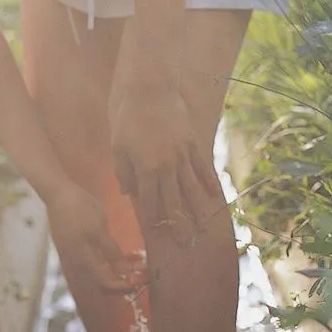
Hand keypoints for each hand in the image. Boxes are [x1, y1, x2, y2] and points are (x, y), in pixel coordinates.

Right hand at [45, 182, 130, 292]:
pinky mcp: (67, 248)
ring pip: (89, 277)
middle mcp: (73, 263)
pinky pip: (85, 267)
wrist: (58, 193)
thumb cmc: (80, 209)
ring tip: (123, 273)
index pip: (104, 282)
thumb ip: (111, 251)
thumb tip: (124, 271)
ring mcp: (68, 256)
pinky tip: (107, 262)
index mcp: (82, 260)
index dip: (122, 286)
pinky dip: (99, 269)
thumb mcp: (100, 228)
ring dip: (107, 278)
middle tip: (133, 280)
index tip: (138, 283)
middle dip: (115, 286)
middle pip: (95, 285)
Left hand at [109, 83, 217, 245]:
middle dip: (179, 224)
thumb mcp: (118, 147)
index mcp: (146, 169)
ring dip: (197, 209)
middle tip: (185, 244)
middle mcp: (168, 166)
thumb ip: (124, 173)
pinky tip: (214, 197)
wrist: (149, 87)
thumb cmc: (127, 117)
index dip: (153, 220)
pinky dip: (208, 183)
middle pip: (174, 201)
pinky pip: (202, 168)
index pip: (150, 202)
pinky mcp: (192, 143)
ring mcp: (183, 155)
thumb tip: (128, 194)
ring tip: (203, 227)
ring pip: (192, 188)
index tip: (157, 236)